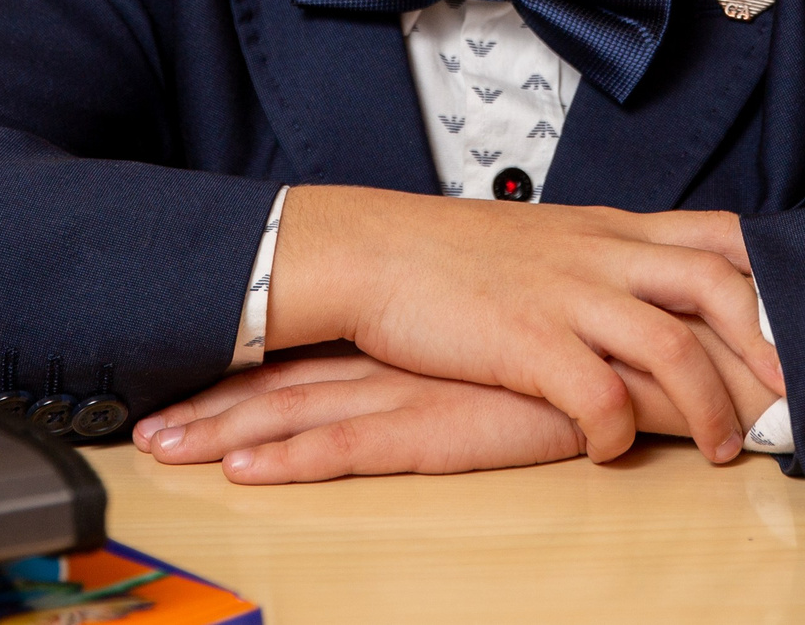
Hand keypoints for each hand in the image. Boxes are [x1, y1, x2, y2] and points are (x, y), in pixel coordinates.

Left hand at [136, 353, 583, 482]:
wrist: (663, 349)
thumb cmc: (604, 352)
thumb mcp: (528, 346)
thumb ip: (485, 350)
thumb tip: (454, 359)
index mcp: (423, 334)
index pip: (317, 351)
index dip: (250, 367)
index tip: (189, 376)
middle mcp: (408, 355)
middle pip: (290, 379)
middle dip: (213, 402)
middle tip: (142, 424)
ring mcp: (420, 388)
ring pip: (302, 410)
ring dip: (225, 430)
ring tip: (160, 445)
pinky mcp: (446, 426)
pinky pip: (353, 448)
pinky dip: (291, 459)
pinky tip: (242, 469)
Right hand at [263, 188, 783, 463]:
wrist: (373, 251)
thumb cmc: (455, 254)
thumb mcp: (549, 239)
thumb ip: (606, 259)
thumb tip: (655, 294)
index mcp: (611, 228)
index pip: (717, 232)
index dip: (769, 273)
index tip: (802, 313)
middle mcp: (601, 255)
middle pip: (716, 285)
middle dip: (766, 343)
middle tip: (791, 394)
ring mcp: (567, 296)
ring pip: (672, 345)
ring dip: (708, 405)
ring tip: (721, 448)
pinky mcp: (528, 342)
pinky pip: (598, 395)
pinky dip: (618, 432)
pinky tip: (614, 452)